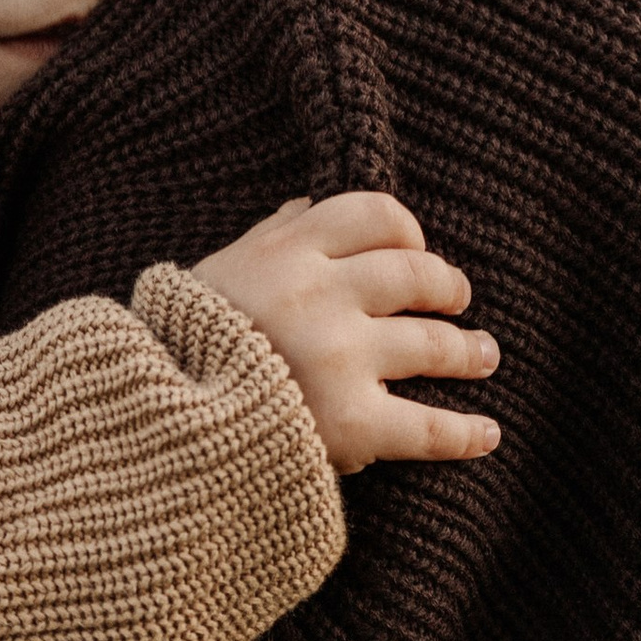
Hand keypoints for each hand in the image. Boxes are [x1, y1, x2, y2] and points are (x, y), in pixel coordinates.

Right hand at [192, 192, 499, 472]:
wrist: (153, 426)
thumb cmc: (182, 348)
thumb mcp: (218, 272)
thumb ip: (269, 238)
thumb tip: (307, 206)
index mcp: (287, 251)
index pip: (376, 215)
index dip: (408, 233)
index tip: (416, 250)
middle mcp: (320, 296)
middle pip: (415, 276)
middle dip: (447, 288)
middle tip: (458, 300)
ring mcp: (340, 358)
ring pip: (433, 344)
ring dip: (468, 351)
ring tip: (484, 355)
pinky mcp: (350, 424)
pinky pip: (429, 427)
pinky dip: (466, 432)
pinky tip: (488, 434)